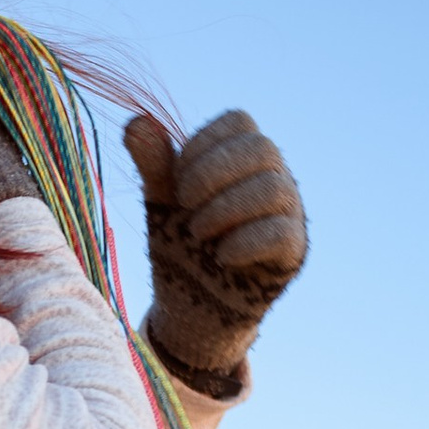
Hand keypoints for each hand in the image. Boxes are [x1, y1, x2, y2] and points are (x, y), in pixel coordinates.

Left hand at [122, 108, 305, 396]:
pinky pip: (280, 233)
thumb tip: (135, 123)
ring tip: (197, 234)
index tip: (176, 179)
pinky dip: (244, 242)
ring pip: (274, 188)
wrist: (191, 306)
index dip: (203, 144)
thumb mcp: (162, 201)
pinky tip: (220, 256)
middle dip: (213, 174)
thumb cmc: (180, 244)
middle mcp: (273, 176)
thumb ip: (154, 163)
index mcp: (243, 155)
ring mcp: (288, 213)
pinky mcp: (292, 251)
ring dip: (225, 209)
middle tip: (184, 204)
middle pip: (262, 148)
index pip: (239, 121)